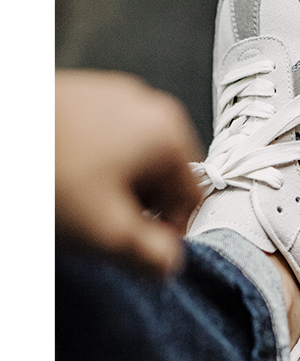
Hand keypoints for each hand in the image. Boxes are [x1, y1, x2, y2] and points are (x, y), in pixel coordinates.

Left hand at [56, 70, 203, 275]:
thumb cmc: (45, 172)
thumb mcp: (109, 234)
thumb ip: (154, 258)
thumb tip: (169, 264)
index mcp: (166, 134)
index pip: (192, 202)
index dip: (166, 235)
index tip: (136, 249)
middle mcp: (145, 106)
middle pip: (161, 180)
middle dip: (135, 210)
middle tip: (98, 225)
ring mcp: (111, 96)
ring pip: (129, 164)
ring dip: (109, 192)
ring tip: (74, 202)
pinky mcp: (80, 98)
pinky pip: (101, 145)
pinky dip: (87, 169)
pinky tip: (62, 181)